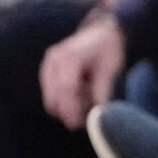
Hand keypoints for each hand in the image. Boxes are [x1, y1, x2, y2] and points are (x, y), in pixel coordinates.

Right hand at [40, 15, 123, 129]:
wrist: (102, 33)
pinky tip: (80, 92)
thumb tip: (98, 114)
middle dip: (68, 110)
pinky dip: (64, 99)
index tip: (79, 124)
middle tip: (88, 112)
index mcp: (69, 56)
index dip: (71, 109)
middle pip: (53, 97)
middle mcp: (53, 60)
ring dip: (66, 106)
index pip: (65, 89)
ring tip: (87, 97)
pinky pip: (52, 94)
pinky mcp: (47, 71)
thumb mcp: (110, 69)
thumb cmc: (108, 49)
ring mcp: (48, 65)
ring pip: (51, 98)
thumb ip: (101, 91)